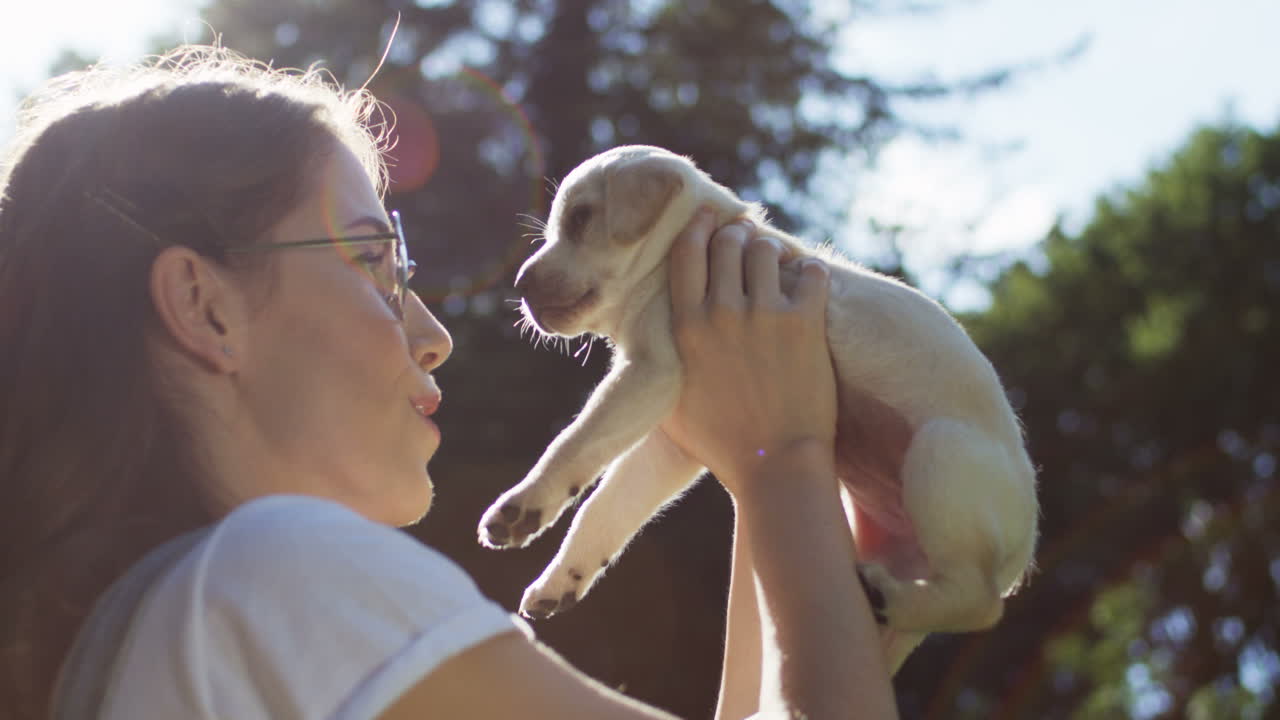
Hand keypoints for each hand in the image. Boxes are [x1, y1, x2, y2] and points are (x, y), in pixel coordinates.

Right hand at [662, 208, 836, 493]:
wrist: (774, 468)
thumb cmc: (720, 445)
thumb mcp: (670, 404)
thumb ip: (658, 365)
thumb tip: (643, 344)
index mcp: (686, 328)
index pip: (686, 253)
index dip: (698, 229)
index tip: (706, 219)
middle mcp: (721, 313)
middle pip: (727, 243)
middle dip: (736, 236)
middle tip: (744, 241)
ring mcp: (764, 316)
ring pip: (766, 250)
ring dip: (770, 252)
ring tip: (774, 262)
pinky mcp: (804, 325)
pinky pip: (810, 272)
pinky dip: (809, 272)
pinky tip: (807, 282)